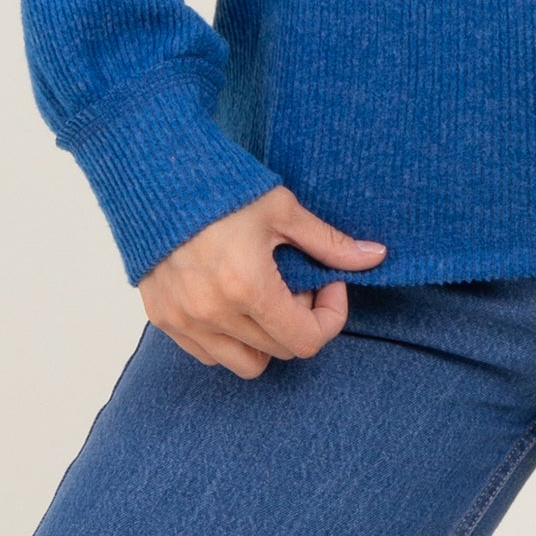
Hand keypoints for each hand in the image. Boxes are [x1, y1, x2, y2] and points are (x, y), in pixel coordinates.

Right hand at [137, 186, 386, 377]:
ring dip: (266, 336)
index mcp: (247, 287)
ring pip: (244, 363)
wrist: (158, 172)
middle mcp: (213, 314)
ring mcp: (184, 321)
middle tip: (299, 278)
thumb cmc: (223, 187)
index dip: (329, 316)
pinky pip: (208, 353)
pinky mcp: (162, 318)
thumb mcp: (283, 209)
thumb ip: (329, 242)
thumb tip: (376, 256)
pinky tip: (235, 296)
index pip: (305, 341)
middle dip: (300, 319)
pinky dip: (230, 337)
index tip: (329, 282)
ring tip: (266, 290)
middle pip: (280, 350)